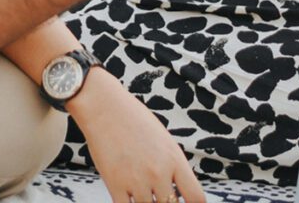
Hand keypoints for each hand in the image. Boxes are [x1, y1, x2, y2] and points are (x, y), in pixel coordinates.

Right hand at [68, 68, 202, 202]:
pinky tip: (126, 195)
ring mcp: (137, 180)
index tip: (183, 201)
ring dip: (145, 202)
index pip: (196, 198)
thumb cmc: (133, 118)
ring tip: (138, 187)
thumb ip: (172, 166)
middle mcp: (159, 172)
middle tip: (155, 191)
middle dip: (164, 201)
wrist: (102, 104)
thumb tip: (178, 193)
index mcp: (174, 158)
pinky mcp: (115, 185)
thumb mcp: (162, 138)